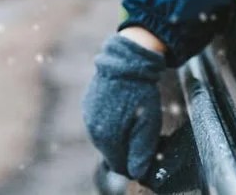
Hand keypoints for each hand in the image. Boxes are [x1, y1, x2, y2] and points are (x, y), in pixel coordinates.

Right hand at [83, 34, 166, 180]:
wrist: (126, 60)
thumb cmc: (141, 93)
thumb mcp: (148, 125)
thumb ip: (141, 152)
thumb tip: (136, 174)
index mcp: (107, 137)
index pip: (118, 165)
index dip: (133, 164)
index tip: (145, 154)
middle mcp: (92, 129)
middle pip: (110, 153)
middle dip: (126, 149)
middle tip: (142, 135)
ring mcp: (87, 116)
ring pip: (104, 138)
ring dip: (118, 136)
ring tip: (134, 120)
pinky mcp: (87, 105)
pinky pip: (99, 124)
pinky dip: (111, 123)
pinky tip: (123, 110)